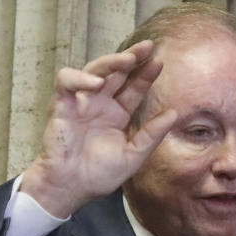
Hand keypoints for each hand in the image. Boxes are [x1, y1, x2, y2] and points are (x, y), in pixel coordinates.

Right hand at [20, 40, 177, 217]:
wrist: (71, 188)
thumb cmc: (99, 175)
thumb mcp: (133, 155)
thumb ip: (152, 134)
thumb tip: (174, 113)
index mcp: (117, 114)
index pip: (134, 88)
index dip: (145, 75)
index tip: (160, 63)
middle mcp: (100, 104)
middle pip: (116, 72)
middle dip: (132, 57)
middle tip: (148, 46)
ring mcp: (81, 103)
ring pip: (94, 70)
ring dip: (110, 62)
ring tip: (128, 60)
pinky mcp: (61, 105)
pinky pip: (67, 81)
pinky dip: (80, 78)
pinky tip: (97, 85)